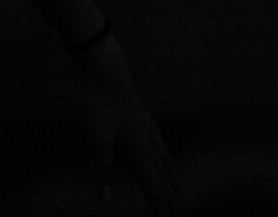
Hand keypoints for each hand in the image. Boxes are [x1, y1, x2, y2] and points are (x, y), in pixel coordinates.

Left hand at [76, 35, 182, 214]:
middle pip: (163, 177)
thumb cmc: (101, 104)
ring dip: (172, 180)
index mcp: (140, 150)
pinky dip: (165, 157)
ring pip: (165, 161)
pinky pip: (160, 145)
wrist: (108, 72)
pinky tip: (161, 153)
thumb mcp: (97, 138)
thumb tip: (105, 200)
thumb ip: (102, 169)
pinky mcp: (143, 118)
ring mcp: (148, 129)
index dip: (159, 206)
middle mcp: (149, 142)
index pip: (152, 186)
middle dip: (170, 199)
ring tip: (180, 193)